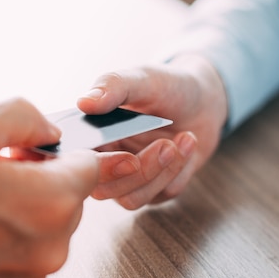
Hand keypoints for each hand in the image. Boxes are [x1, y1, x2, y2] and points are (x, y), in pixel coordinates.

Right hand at [77, 54, 227, 208]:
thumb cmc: (167, 86)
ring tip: (184, 138)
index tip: (125, 154)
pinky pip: (160, 196)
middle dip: (138, 172)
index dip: (93, 166)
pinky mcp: (153, 189)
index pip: (75, 162)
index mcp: (90, 134)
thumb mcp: (142, 78)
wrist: (203, 100)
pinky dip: (178, 171)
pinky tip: (188, 142)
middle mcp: (104, 160)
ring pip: (131, 199)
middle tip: (166, 144)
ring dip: (161, 173)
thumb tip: (84, 102)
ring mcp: (127, 178)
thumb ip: (113, 86)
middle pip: (103, 189)